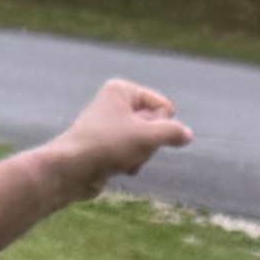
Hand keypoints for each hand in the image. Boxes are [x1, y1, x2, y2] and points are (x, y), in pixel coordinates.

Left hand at [42, 77, 191, 191]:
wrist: (72, 170)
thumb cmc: (107, 145)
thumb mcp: (147, 136)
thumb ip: (173, 132)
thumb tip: (187, 135)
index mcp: (122, 90)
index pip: (164, 107)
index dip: (160, 125)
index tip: (140, 133)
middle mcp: (116, 104)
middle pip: (156, 126)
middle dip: (149, 143)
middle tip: (130, 148)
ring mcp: (112, 126)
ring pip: (147, 143)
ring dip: (141, 157)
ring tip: (122, 160)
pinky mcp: (109, 147)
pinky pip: (134, 155)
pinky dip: (131, 164)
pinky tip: (118, 169)